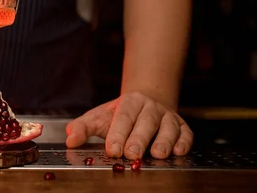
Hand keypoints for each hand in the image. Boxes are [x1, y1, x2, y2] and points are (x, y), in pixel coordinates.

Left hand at [65, 91, 193, 159]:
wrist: (147, 101)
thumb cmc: (121, 115)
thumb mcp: (99, 117)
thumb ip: (83, 128)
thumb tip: (70, 139)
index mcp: (130, 102)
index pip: (123, 117)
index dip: (118, 133)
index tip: (112, 149)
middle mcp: (151, 107)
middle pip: (146, 121)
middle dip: (139, 138)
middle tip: (132, 154)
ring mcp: (168, 117)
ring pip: (168, 127)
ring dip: (164, 140)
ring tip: (157, 154)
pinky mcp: (182, 127)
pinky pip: (186, 134)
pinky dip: (183, 142)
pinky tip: (177, 151)